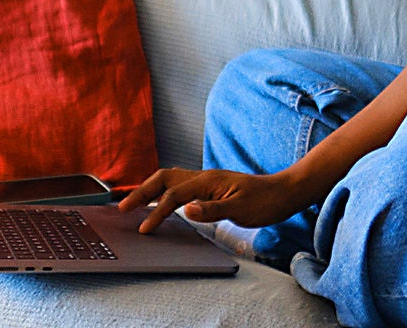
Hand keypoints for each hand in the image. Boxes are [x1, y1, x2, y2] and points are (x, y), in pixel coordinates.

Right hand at [118, 167, 300, 233]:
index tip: (144, 229)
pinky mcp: (210, 186)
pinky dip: (163, 192)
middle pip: (163, 178)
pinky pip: (179, 185)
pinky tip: (161, 202)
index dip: (157, 212)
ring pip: (170, 179)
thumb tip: (186, 208)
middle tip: (123, 208)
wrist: (283, 192)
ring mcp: (206, 180)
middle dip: (141, 192)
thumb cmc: (265, 202)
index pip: (173, 195)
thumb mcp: (241, 209)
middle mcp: (204, 177)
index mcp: (208, 181)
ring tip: (134, 204)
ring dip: (150, 189)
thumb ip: (213, 209)